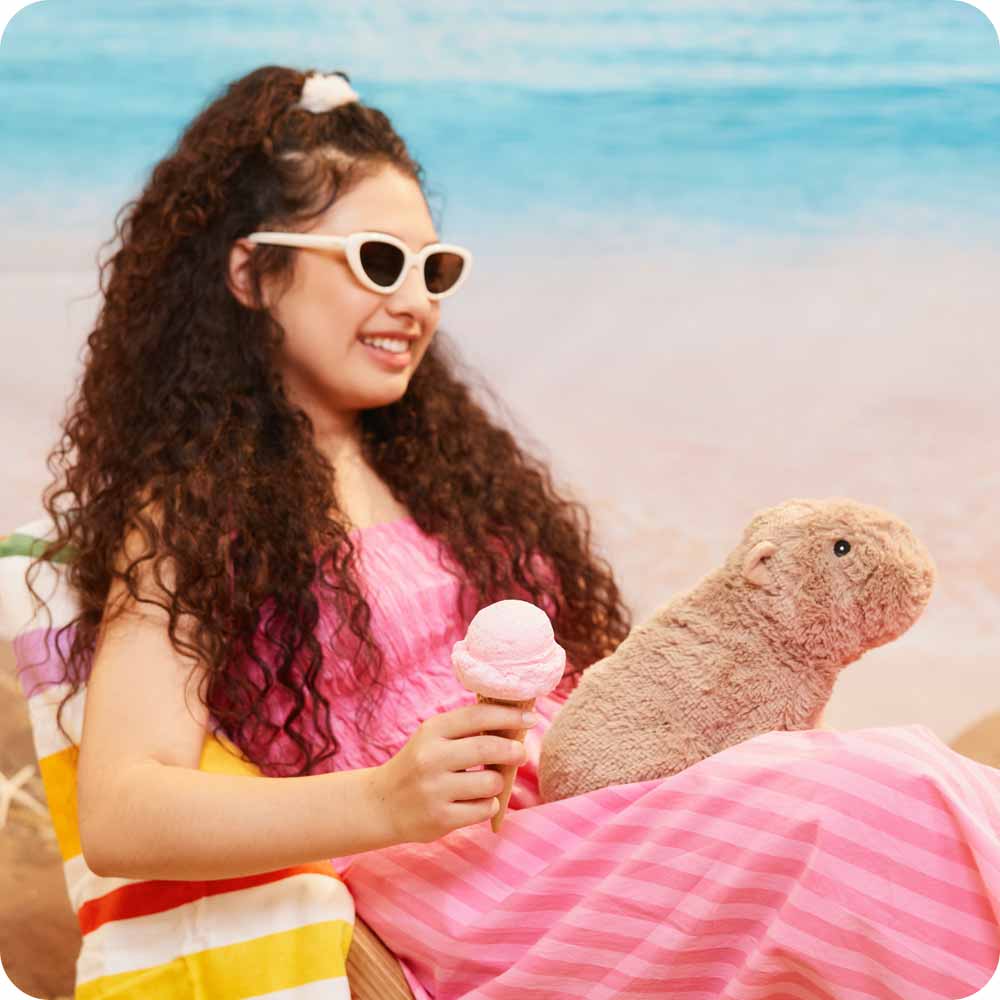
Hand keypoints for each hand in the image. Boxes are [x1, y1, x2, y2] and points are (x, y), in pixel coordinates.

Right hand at [371, 702, 534, 843]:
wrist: (381, 804)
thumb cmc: (418, 766)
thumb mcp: (433, 739)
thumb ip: (466, 730)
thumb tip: (514, 722)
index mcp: (431, 731)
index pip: (478, 716)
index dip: (509, 715)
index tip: (530, 717)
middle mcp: (431, 758)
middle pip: (488, 748)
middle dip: (513, 750)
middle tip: (521, 752)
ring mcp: (434, 790)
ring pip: (490, 782)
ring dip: (497, 782)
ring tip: (487, 783)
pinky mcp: (440, 819)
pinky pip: (484, 809)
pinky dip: (487, 805)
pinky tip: (475, 803)